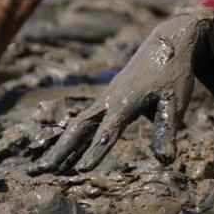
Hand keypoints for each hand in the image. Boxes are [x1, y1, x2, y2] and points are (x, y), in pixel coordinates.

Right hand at [37, 10, 211, 172]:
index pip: (108, 130)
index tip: (81, 171)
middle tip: (37, 172)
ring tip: (39, 169)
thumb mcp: (177, 101)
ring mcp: (105, 99)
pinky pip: (84, 122)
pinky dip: (71, 139)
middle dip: (59, 151)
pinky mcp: (106, 100)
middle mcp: (109, 99)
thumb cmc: (174, 73)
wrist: (169, 41)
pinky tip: (62, 155)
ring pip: (77, 125)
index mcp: (127, 100)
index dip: (96, 151)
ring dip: (59, 147)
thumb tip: (166, 161)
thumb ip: (167, 131)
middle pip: (79, 128)